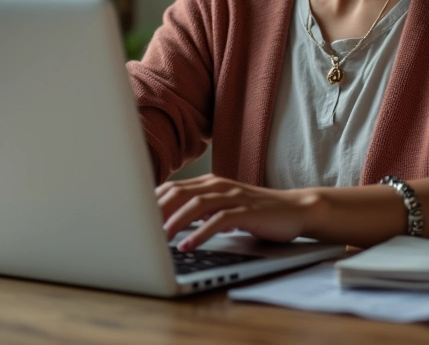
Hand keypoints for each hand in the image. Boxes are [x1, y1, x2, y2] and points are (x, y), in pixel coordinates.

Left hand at [155, 174, 316, 250]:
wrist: (294, 209)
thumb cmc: (256, 211)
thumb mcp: (224, 206)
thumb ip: (200, 208)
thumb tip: (168, 221)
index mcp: (210, 182)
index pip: (173, 187)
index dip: (152, 201)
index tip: (134, 217)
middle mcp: (219, 185)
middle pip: (180, 193)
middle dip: (157, 210)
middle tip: (139, 228)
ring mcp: (234, 197)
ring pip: (197, 205)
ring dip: (175, 221)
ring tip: (159, 238)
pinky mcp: (247, 211)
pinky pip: (219, 220)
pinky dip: (201, 233)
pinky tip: (189, 245)